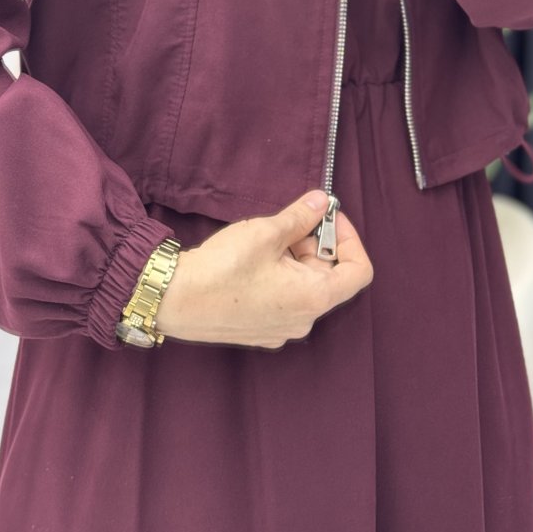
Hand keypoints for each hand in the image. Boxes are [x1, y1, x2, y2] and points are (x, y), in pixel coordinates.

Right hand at [154, 190, 373, 348]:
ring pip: (305, 285)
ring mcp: (281, 329)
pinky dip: (281, 273)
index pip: (358, 271)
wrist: (174, 300)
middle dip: (316, 241)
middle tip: (293, 218)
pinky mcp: (261, 328)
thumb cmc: (221, 270)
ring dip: (296, 256)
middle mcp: (303, 320)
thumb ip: (301, 216)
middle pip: (330, 275)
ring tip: (268, 236)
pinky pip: (285, 297)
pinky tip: (255, 258)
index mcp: (313, 298)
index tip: (327, 217)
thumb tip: (322, 202)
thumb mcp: (266, 232)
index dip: (349, 238)